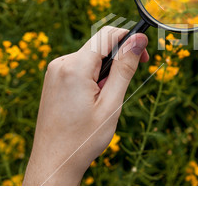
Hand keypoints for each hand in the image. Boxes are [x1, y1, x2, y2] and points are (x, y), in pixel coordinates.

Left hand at [23, 27, 148, 184]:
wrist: (53, 162)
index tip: (145, 56)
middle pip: (99, 46)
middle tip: (123, 89)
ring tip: (103, 102)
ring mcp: (54, 71)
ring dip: (104, 72)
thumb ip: (125, 68)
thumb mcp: (111, 103)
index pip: (107, 35)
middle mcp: (60, 63)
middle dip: (117, 60)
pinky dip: (92, 77)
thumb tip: (139, 39)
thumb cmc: (83, 139)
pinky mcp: (53, 79)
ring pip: (90, 57)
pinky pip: (79, 67)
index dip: (130, 39)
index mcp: (75, 67)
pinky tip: (91, 101)